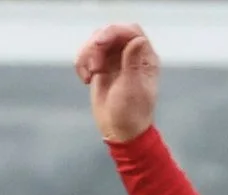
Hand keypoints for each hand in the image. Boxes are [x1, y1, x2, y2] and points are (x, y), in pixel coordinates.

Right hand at [75, 23, 158, 143]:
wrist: (119, 131)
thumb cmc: (131, 113)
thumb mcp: (132, 88)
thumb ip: (133, 62)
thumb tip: (138, 39)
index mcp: (145, 58)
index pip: (131, 31)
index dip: (114, 31)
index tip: (99, 43)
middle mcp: (131, 54)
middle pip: (111, 32)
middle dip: (97, 43)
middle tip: (93, 65)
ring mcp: (116, 60)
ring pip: (97, 41)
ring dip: (87, 54)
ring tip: (89, 75)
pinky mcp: (102, 67)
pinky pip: (88, 54)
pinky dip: (82, 62)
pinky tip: (85, 78)